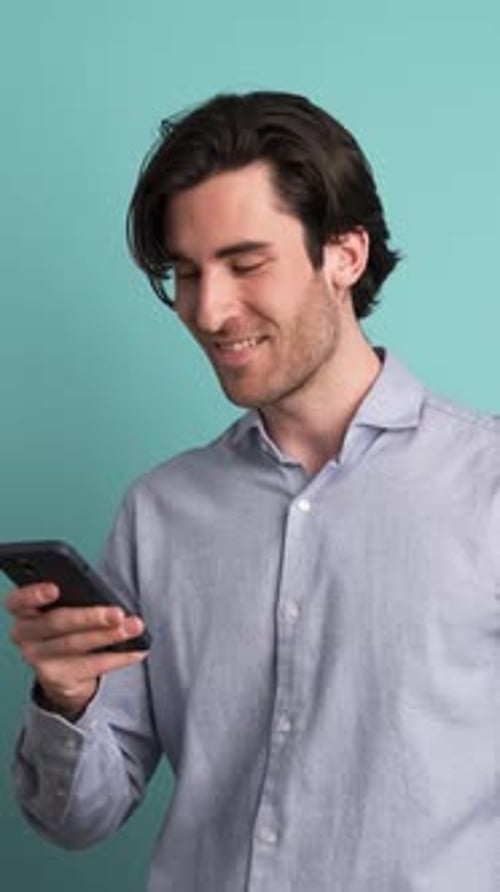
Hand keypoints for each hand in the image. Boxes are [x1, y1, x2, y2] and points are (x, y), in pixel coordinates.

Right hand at [5, 583, 147, 718]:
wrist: (63, 668)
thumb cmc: (68, 625)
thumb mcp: (65, 608)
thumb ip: (75, 600)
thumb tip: (106, 598)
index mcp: (23, 609)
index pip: (19, 600)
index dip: (34, 594)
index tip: (56, 588)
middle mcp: (24, 634)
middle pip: (56, 623)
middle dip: (90, 617)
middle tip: (117, 613)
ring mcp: (38, 658)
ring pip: (75, 645)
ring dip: (109, 636)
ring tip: (134, 628)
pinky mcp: (55, 678)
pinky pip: (90, 666)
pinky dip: (118, 657)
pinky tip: (136, 650)